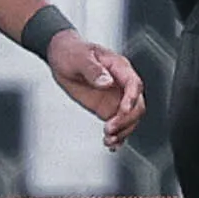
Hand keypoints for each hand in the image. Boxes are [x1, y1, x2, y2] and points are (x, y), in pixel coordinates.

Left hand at [45, 28, 146, 147]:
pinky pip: (119, 124)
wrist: (61, 57)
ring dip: (123, 132)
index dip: (131, 99)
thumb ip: (93, 69)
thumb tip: (106, 82)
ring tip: (108, 140)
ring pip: (130, 119)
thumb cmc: (72, 52)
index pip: (134, 84)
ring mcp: (116, 98)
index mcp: (119, 67)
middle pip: (137, 106)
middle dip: (126, 120)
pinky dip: (118, 136)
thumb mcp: (79, 57)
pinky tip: (112, 144)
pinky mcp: (108, 108)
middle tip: (109, 129)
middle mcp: (121, 84)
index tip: (121, 111)